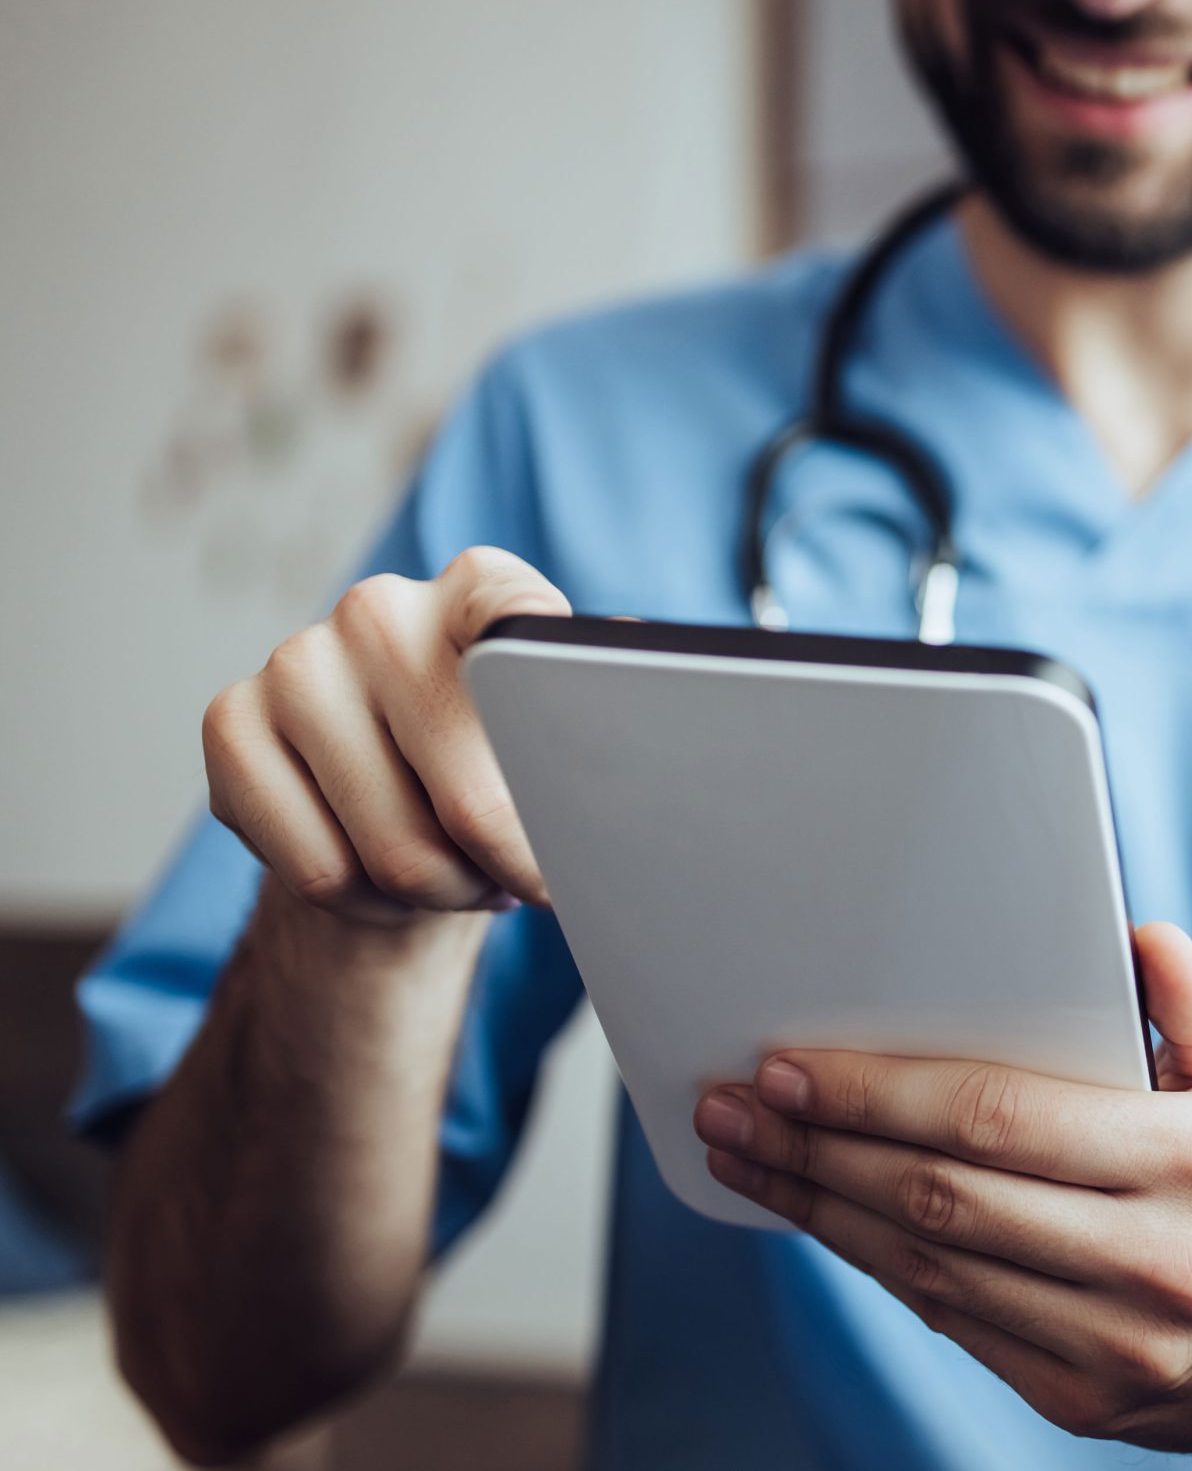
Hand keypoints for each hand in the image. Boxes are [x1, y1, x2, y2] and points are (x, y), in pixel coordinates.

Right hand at [203, 547, 567, 926]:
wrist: (398, 794)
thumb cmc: (500, 755)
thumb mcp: (563, 721)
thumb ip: (603, 705)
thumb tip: (660, 697)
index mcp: (480, 587)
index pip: (523, 630)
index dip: (555, 739)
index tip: (579, 808)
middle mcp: (381, 609)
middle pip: (470, 802)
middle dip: (509, 870)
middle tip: (527, 882)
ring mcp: (296, 663)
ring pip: (393, 852)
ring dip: (445, 894)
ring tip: (466, 877)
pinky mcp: (230, 724)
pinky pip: (319, 872)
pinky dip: (371, 906)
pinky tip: (388, 880)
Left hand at [692, 923, 1191, 1458]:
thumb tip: (1135, 936)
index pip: (1005, 1118)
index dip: (882, 1093)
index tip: (793, 1065)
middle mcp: (1163, 1262)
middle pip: (947, 1199)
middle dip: (820, 1147)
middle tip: (734, 1103)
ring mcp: (1122, 1346)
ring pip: (932, 1270)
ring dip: (820, 1210)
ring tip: (747, 1155)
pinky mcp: (1085, 1401)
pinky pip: (955, 1325)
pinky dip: (878, 1266)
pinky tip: (824, 1216)